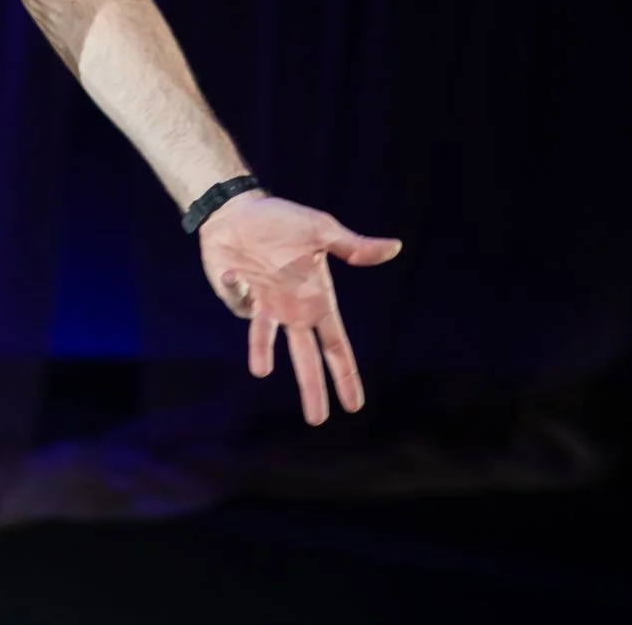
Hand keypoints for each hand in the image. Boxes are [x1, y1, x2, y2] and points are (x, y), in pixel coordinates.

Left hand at [198, 193, 401, 424]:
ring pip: (266, 342)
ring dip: (263, 356)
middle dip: (312, 388)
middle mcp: (291, 310)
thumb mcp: (321, 230)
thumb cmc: (282, 220)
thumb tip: (395, 247)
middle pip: (305, 357)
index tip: (354, 405)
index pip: (335, 345)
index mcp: (316, 300)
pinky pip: (238, 303)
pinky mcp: (236, 297)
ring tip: (263, 371)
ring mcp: (263, 307)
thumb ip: (353, 246)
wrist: (237, 211)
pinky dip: (237, 291)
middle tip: (318, 420)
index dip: (346, 374)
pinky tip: (236, 271)